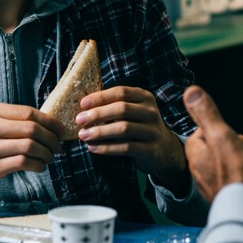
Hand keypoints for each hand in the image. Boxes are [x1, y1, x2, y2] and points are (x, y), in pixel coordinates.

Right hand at [0, 103, 62, 196]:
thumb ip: (11, 120)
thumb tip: (47, 124)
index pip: (29, 113)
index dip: (50, 122)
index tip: (60, 130)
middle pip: (33, 129)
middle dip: (52, 139)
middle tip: (58, 147)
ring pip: (30, 146)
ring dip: (47, 154)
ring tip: (50, 158)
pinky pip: (23, 163)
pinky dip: (38, 165)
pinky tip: (40, 167)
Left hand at [71, 86, 189, 194]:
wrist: (163, 149)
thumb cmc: (139, 126)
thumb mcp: (132, 111)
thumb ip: (114, 106)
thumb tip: (84, 107)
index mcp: (144, 97)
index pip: (121, 92)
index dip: (101, 97)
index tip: (83, 104)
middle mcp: (151, 112)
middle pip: (122, 109)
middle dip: (98, 114)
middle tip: (79, 120)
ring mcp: (152, 131)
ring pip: (124, 129)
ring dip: (100, 132)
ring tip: (83, 135)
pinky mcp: (150, 149)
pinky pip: (126, 148)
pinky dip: (107, 148)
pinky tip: (93, 148)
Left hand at [182, 85, 242, 202]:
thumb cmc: (235, 174)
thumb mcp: (221, 135)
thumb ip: (207, 114)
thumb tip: (190, 91)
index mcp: (197, 155)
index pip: (202, 133)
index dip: (218, 129)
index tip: (228, 132)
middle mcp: (205, 172)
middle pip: (222, 147)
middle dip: (239, 143)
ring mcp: (220, 185)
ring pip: (237, 162)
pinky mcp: (236, 195)